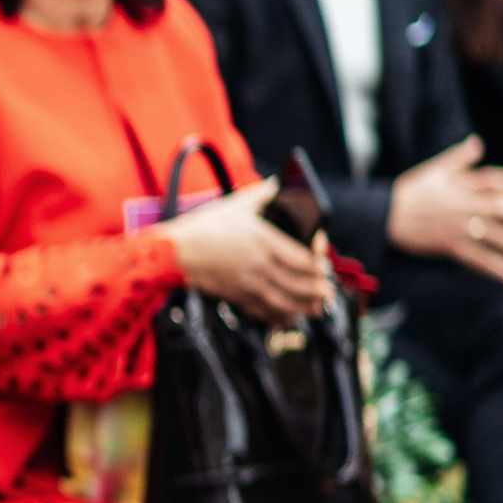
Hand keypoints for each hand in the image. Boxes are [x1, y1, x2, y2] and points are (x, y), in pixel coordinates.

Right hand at [160, 178, 331, 322]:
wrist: (174, 251)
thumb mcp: (236, 204)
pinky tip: (289, 319)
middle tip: (328, 291)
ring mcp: (248, 283)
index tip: (324, 265)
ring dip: (304, 306)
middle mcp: (259, 265)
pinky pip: (263, 310)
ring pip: (285, 300)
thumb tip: (281, 183)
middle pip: (298, 283)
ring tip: (317, 307)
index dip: (318, 264)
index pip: (302, 258)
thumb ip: (263, 194)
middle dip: (318, 289)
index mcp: (264, 240)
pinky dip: (279, 317)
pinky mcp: (236, 295)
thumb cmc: (204, 226)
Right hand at [385, 138, 502, 287]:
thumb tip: (477, 142)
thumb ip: (458, 157)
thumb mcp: (432, 170)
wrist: (383, 215)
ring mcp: (458, 226)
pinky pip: (478, 258)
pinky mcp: (449, 245)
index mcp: (461, 185)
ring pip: (495, 235)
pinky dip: (497, 268)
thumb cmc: (408, 191)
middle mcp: (463, 205)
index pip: (493, 180)